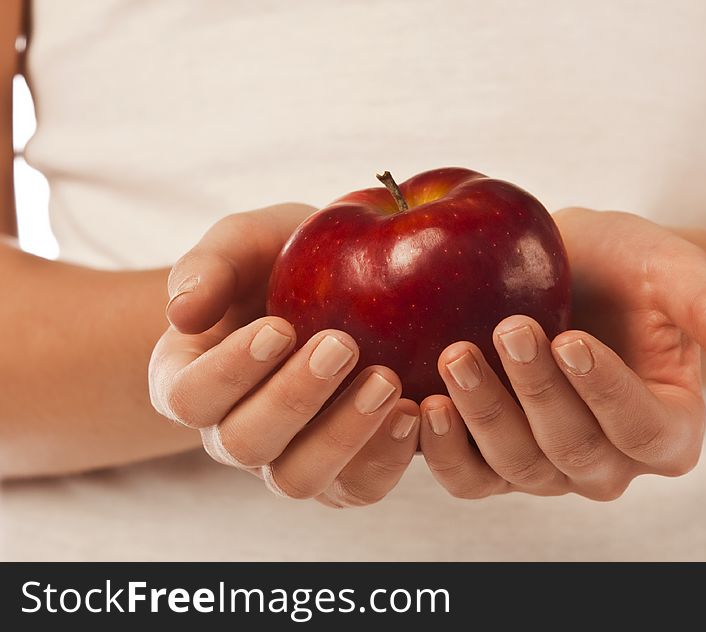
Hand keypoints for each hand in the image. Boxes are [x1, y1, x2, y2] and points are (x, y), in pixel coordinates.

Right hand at [149, 204, 420, 507]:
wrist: (337, 285)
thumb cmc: (278, 261)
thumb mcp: (244, 243)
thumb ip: (209, 267)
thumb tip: (181, 313)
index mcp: (190, 380)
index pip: (190, 397)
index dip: (230, 372)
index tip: (280, 328)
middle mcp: (231, 432)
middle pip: (245, 444)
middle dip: (294, 398)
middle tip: (343, 344)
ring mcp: (286, 459)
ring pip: (299, 478)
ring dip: (343, 435)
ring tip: (386, 382)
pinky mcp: (342, 473)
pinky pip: (357, 488)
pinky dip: (386, 457)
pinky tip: (412, 412)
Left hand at [418, 207, 705, 499]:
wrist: (573, 273)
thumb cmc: (629, 271)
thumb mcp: (674, 272)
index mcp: (668, 428)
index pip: (642, 430)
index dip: (605, 391)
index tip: (570, 338)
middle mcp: (611, 462)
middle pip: (574, 453)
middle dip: (536, 394)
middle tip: (506, 330)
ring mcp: (548, 467)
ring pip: (517, 470)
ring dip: (483, 419)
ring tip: (454, 358)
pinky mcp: (495, 459)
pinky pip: (468, 477)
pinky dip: (441, 450)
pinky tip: (420, 404)